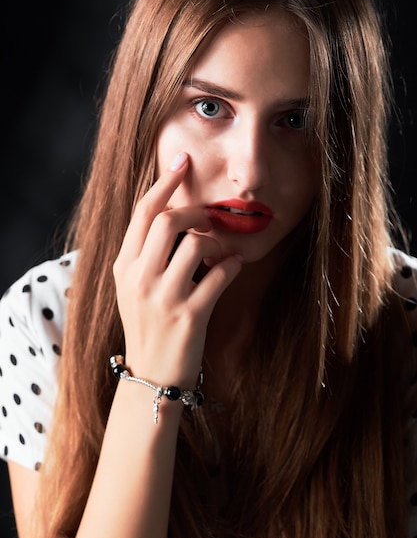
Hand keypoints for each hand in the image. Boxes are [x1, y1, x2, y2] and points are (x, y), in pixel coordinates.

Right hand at [113, 152, 241, 387]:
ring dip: (215, 241)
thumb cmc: (148, 325)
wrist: (152, 376)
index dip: (165, 182)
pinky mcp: (190, 316)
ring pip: (196, 244)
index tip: (182, 161)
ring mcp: (163, 298)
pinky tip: (232, 267)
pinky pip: (220, 275)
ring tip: (219, 251)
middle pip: (168, 220)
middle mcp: (139, 278)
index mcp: (123, 266)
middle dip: (195, 211)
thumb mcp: (132, 287)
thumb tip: (174, 214)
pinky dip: (232, 265)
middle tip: (207, 217)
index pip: (143, 213)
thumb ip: (144, 253)